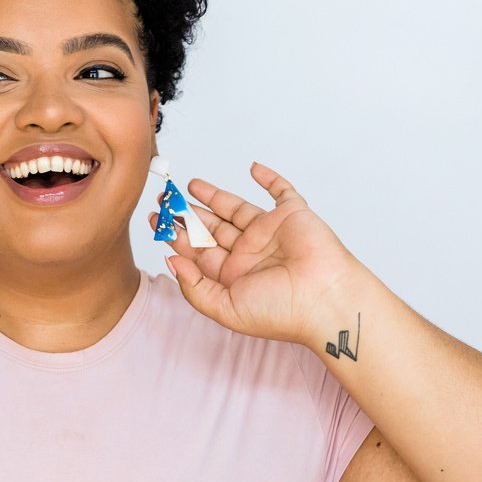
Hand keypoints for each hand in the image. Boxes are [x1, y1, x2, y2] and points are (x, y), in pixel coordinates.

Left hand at [149, 161, 363, 345]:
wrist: (324, 300)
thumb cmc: (281, 312)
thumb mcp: (225, 308)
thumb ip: (194, 287)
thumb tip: (170, 262)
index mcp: (233, 276)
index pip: (198, 251)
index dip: (175, 235)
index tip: (156, 220)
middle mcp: (249, 254)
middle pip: (211, 228)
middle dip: (187, 214)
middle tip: (165, 199)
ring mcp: (270, 233)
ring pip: (236, 209)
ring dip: (214, 197)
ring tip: (189, 186)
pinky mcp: (292, 215)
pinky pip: (281, 192)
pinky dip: (269, 179)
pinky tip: (253, 168)